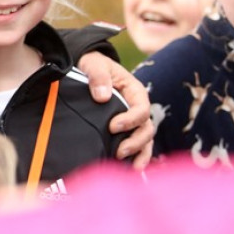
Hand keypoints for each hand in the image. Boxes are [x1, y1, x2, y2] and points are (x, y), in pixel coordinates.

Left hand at [78, 51, 154, 169]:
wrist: (87, 69)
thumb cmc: (93, 65)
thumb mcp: (94, 65)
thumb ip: (98, 77)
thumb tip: (102, 96)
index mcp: (135, 91)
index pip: (141, 109)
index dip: (130, 120)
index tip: (112, 126)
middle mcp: (138, 107)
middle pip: (146, 128)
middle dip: (136, 142)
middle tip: (119, 151)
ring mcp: (133, 120)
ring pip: (145, 140)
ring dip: (140, 154)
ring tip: (131, 167)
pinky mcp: (125, 129)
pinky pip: (136, 144)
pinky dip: (136, 157)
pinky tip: (130, 168)